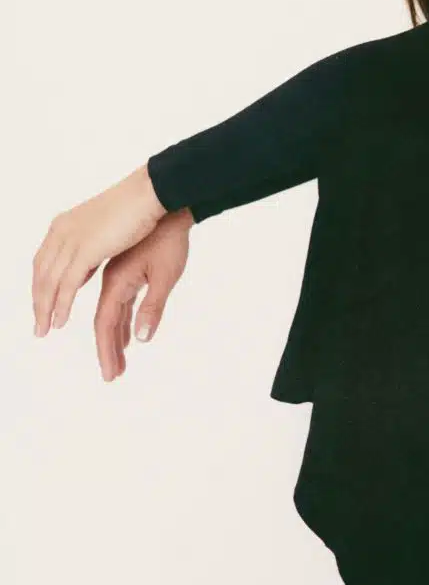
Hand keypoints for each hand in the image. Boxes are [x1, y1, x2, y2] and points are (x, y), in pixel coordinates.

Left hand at [32, 164, 168, 338]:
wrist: (154, 194)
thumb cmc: (143, 206)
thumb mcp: (111, 227)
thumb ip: (97, 242)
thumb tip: (95, 251)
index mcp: (67, 225)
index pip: (45, 260)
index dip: (42, 284)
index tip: (44, 304)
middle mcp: (63, 232)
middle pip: (41, 273)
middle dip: (39, 301)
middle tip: (39, 325)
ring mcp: (72, 240)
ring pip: (50, 281)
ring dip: (45, 308)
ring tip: (45, 329)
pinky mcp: (86, 249)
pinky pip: (67, 283)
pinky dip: (61, 304)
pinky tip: (61, 320)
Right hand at [93, 209, 192, 381]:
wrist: (167, 208)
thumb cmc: (170, 240)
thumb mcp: (165, 276)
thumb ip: (152, 307)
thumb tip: (141, 339)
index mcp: (116, 283)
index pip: (105, 325)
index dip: (106, 352)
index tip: (111, 375)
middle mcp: (109, 280)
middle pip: (102, 323)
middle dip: (108, 351)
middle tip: (114, 376)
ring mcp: (115, 275)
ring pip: (109, 313)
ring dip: (115, 338)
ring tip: (121, 362)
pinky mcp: (124, 271)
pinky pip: (117, 303)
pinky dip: (122, 322)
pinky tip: (129, 336)